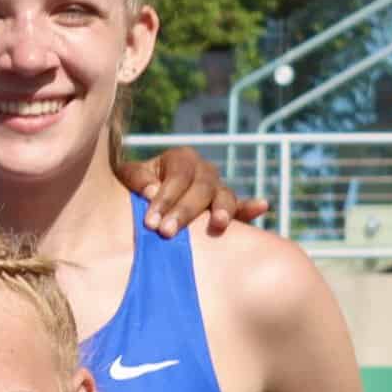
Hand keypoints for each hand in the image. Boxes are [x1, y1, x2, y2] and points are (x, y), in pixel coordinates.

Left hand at [121, 147, 269, 237]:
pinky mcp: (228, 208)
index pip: (177, 177)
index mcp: (181, 158)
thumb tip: (151, 191)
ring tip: (219, 224)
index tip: (150, 222)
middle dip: (184, 211)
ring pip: (224, 196)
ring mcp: (218, 188)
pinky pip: (242, 207)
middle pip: (201, 188)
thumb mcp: (129, 177)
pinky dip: (251, 207)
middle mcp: (204, 170)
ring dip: (222, 209)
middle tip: (168, 233)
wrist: (145, 198)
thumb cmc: (136, 187)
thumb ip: (137, 179)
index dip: (164, 198)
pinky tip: (262, 206)